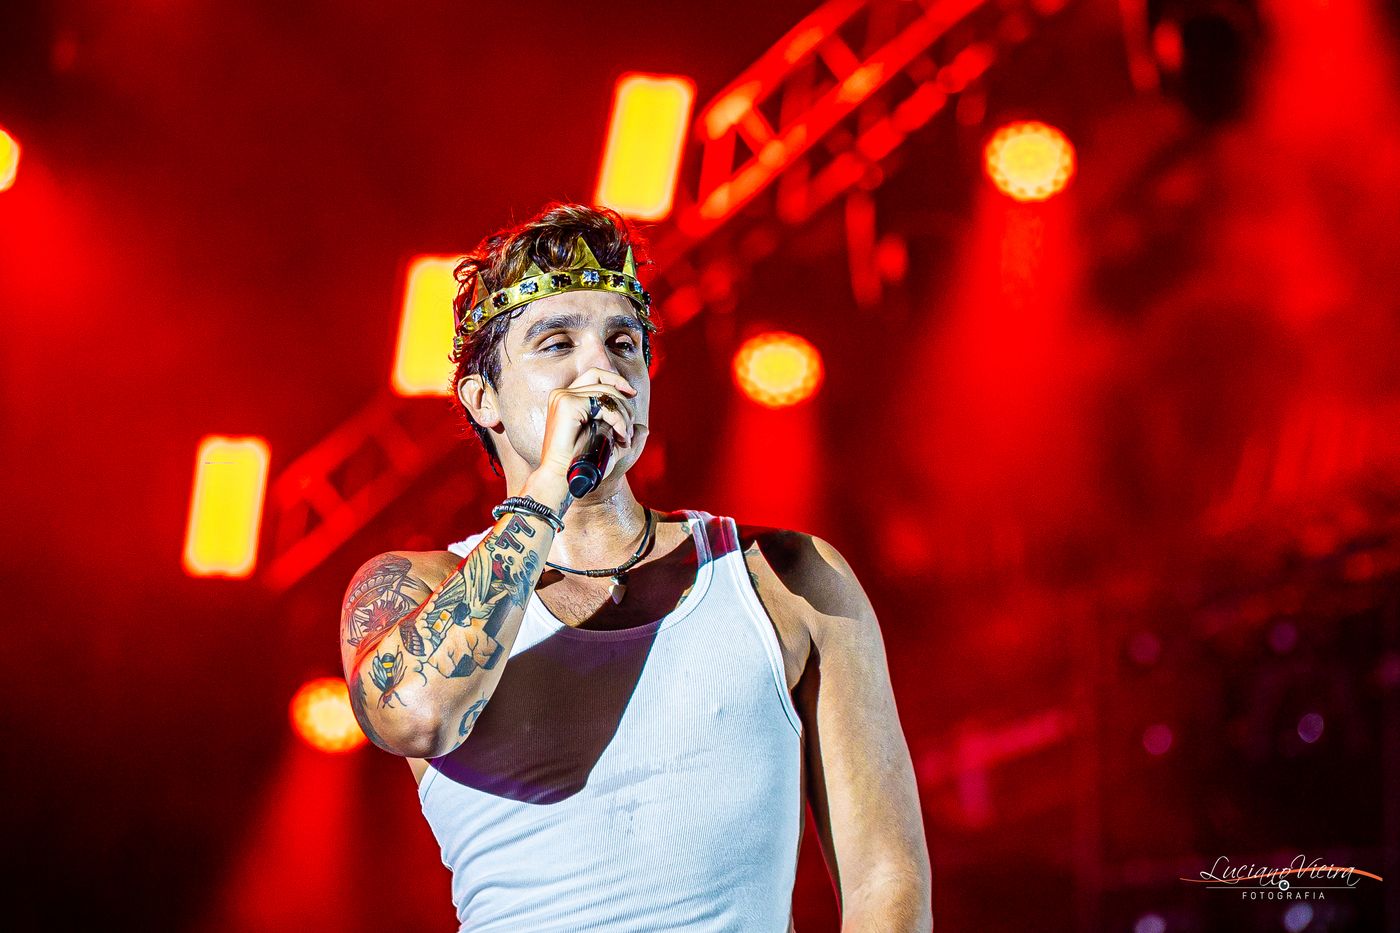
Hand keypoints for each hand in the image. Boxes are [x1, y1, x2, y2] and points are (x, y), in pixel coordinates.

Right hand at [535, 367, 638, 482]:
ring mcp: (563, 398)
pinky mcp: (567, 405)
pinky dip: (617, 420)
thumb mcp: (608, 445)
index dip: (616, 380)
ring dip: (623, 416)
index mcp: (567, 398)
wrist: (564, 479)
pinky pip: (602, 405)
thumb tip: (644, 429)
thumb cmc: (581, 464)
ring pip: (606, 394)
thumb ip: (624, 433)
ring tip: (625, 437)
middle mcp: (562, 394)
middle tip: (629, 430)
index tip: (632, 394)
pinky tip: (620, 436)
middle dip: (624, 404)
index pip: (595, 375)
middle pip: (603, 382)